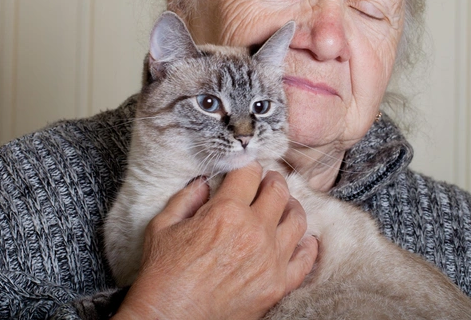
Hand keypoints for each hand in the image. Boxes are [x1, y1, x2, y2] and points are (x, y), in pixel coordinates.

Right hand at [113, 161, 317, 319]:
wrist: (170, 318)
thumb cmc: (163, 273)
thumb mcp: (163, 225)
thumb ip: (187, 197)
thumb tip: (204, 183)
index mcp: (226, 211)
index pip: (249, 172)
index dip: (247, 166)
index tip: (246, 168)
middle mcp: (254, 231)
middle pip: (278, 191)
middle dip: (272, 180)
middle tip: (267, 182)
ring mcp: (270, 259)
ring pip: (297, 220)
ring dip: (290, 207)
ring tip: (283, 206)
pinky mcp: (277, 284)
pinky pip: (305, 259)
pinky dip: (307, 245)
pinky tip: (302, 239)